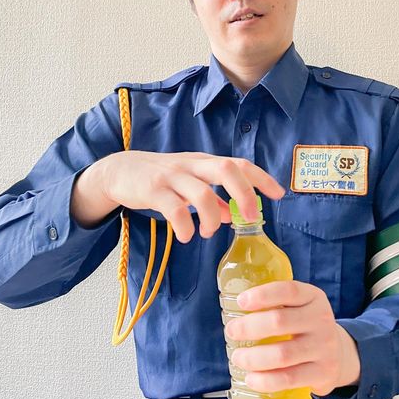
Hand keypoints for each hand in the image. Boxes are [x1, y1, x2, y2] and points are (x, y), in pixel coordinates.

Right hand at [74, 151, 284, 242]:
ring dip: (212, 219)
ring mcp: (172, 176)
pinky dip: (186, 228)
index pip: (239, 164)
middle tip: (251, 218)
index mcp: (203, 162)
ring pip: (202, 193)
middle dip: (244, 194)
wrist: (120, 171)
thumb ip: (212, 198)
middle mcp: (191, 165)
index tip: (278, 195)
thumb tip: (233, 216)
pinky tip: (186, 236)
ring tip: (209, 233)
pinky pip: (175, 210)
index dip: (261, 178)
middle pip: (226, 169)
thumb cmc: (160, 178)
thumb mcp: (189, 183)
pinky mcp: (153, 189)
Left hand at [225, 280, 360, 395]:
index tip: (241, 301)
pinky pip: (289, 379)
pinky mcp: (323, 373)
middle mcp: (322, 320)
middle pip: (279, 322)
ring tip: (237, 357)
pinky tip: (251, 378)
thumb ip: (276, 303)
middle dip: (249, 327)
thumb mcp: (300, 306)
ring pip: (282, 354)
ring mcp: (324, 348)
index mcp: (313, 297)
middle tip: (231, 331)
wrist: (339, 354)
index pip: (289, 291)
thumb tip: (233, 307)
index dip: (263, 295)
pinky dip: (265, 380)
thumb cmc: (305, 326)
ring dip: (253, 357)